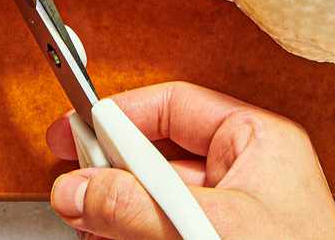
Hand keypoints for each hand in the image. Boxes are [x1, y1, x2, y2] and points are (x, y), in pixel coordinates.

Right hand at [46, 82, 334, 239]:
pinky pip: (164, 233)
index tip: (77, 130)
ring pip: (156, 202)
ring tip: (88, 224)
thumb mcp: (213, 227)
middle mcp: (247, 176)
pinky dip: (133, 237)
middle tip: (74, 189)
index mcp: (260, 143)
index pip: (176, 107)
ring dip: (118, 213)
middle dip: (114, 174)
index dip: (122, 116)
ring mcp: (235, 219)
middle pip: (158, 157)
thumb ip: (141, 206)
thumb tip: (81, 186)